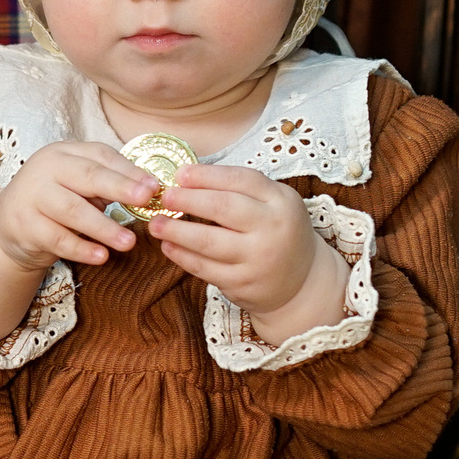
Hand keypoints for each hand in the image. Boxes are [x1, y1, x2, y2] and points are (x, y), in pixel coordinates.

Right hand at [0, 141, 164, 272]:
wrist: (7, 220)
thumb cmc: (55, 198)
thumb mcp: (77, 183)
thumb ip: (107, 183)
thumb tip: (149, 191)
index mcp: (64, 153)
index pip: (100, 156)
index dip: (129, 171)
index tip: (155, 186)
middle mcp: (45, 169)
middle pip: (86, 176)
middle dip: (120, 187)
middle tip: (146, 199)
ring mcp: (32, 196)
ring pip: (73, 210)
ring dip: (104, 227)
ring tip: (129, 242)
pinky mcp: (25, 226)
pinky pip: (57, 239)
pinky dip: (81, 249)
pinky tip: (101, 256)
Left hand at [149, 163, 348, 333]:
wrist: (303, 282)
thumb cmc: (278, 232)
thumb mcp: (275, 203)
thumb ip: (240, 189)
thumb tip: (187, 177)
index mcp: (282, 201)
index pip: (241, 180)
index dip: (207, 176)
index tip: (180, 174)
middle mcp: (273, 229)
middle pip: (223, 208)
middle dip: (187, 200)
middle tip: (163, 197)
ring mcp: (259, 259)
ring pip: (209, 242)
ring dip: (176, 231)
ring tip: (155, 223)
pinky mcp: (244, 284)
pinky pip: (206, 269)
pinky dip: (182, 256)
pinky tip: (168, 246)